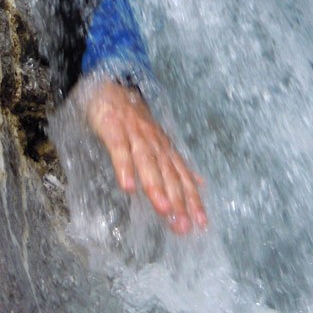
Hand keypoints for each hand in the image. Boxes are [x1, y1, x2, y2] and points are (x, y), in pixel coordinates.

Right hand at [77, 78, 207, 234]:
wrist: (111, 86)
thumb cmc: (133, 120)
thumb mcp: (157, 141)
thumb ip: (176, 164)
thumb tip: (199, 183)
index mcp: (165, 148)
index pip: (183, 177)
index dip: (193, 200)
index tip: (202, 224)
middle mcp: (155, 143)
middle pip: (168, 174)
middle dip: (178, 200)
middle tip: (184, 226)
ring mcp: (135, 135)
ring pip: (148, 163)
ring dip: (156, 187)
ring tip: (163, 210)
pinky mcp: (114, 130)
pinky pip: (120, 150)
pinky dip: (124, 168)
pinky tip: (128, 187)